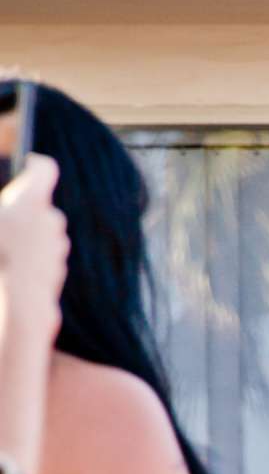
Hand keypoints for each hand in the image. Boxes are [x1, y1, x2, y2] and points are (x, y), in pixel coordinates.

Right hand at [0, 157, 68, 327]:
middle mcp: (52, 220)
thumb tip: (9, 212)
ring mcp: (58, 247)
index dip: (35, 164)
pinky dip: (31, 259)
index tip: (27, 162)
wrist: (14, 311)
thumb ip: (4, 208)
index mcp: (32, 200)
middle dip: (23, 208)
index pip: (44, 168)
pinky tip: (12, 270)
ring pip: (43, 232)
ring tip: (4, 250)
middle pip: (41, 204)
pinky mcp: (58, 271)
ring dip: (27, 236)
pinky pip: (44, 257)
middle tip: (5, 217)